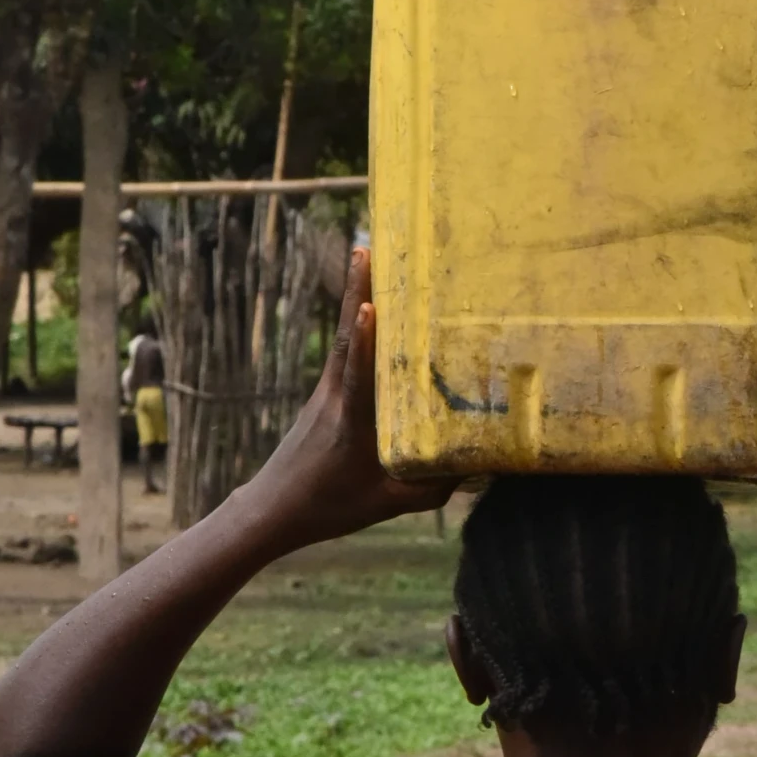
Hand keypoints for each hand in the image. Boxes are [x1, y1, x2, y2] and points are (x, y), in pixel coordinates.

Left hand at [247, 248, 451, 544]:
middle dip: (356, 290)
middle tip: (367, 247)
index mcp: (350, 422)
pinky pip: (343, 349)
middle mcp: (335, 396)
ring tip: (365, 255)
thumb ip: (435, 486)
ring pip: (343, 336)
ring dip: (354, 294)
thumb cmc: (331, 508)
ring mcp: (326, 391)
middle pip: (346, 336)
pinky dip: (355, 322)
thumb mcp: (388, 504)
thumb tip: (482, 465)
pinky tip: (366, 303)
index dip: (364, 341)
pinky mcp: (324, 393)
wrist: (273, 508)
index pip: (356, 374)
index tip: (369, 306)